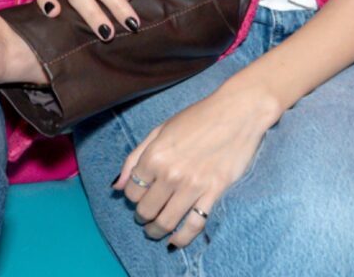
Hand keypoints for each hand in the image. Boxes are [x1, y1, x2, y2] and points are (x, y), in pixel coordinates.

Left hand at [115, 79, 280, 248]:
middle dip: (142, 217)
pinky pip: (194, 225)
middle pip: (146, 210)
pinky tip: (176, 241)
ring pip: (166, 222)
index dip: (132, 197)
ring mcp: (192, 185)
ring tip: (156, 231)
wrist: (237, 113)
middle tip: (146, 216)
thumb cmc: (197, 118)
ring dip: (157, 231)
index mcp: (154, 156)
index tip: (139, 196)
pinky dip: (182, 238)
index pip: (132, 192)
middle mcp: (170, 173)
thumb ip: (134, 158)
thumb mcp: (159, 130)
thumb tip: (117, 186)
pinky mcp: (213, 193)